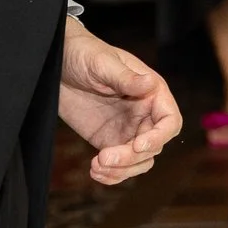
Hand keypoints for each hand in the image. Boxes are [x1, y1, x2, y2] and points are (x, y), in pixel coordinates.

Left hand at [58, 15, 181, 184]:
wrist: (58, 63)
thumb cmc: (86, 53)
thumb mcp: (103, 63)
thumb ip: (126, 78)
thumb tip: (149, 83)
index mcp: (151, 93)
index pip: (169, 121)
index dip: (159, 137)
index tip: (137, 145)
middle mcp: (144, 114)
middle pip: (153, 146)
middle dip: (131, 158)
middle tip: (103, 157)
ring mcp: (127, 129)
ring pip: (139, 161)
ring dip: (122, 170)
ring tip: (96, 167)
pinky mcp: (109, 140)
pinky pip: (119, 165)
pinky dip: (111, 174)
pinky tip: (95, 172)